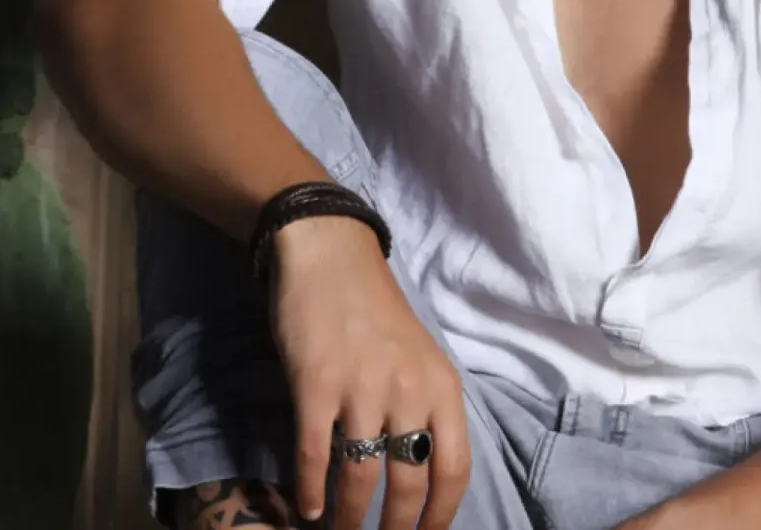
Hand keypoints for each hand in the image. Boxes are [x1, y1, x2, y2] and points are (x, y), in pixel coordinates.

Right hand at [270, 216, 470, 529]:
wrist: (331, 257)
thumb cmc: (376, 311)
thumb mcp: (419, 357)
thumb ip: (425, 408)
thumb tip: (424, 476)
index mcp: (442, 384)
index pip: (454, 470)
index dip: (440, 518)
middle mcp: (409, 388)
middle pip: (408, 485)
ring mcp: (363, 386)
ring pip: (361, 479)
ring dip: (349, 519)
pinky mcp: (317, 383)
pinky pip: (317, 455)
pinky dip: (311, 490)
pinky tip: (306, 509)